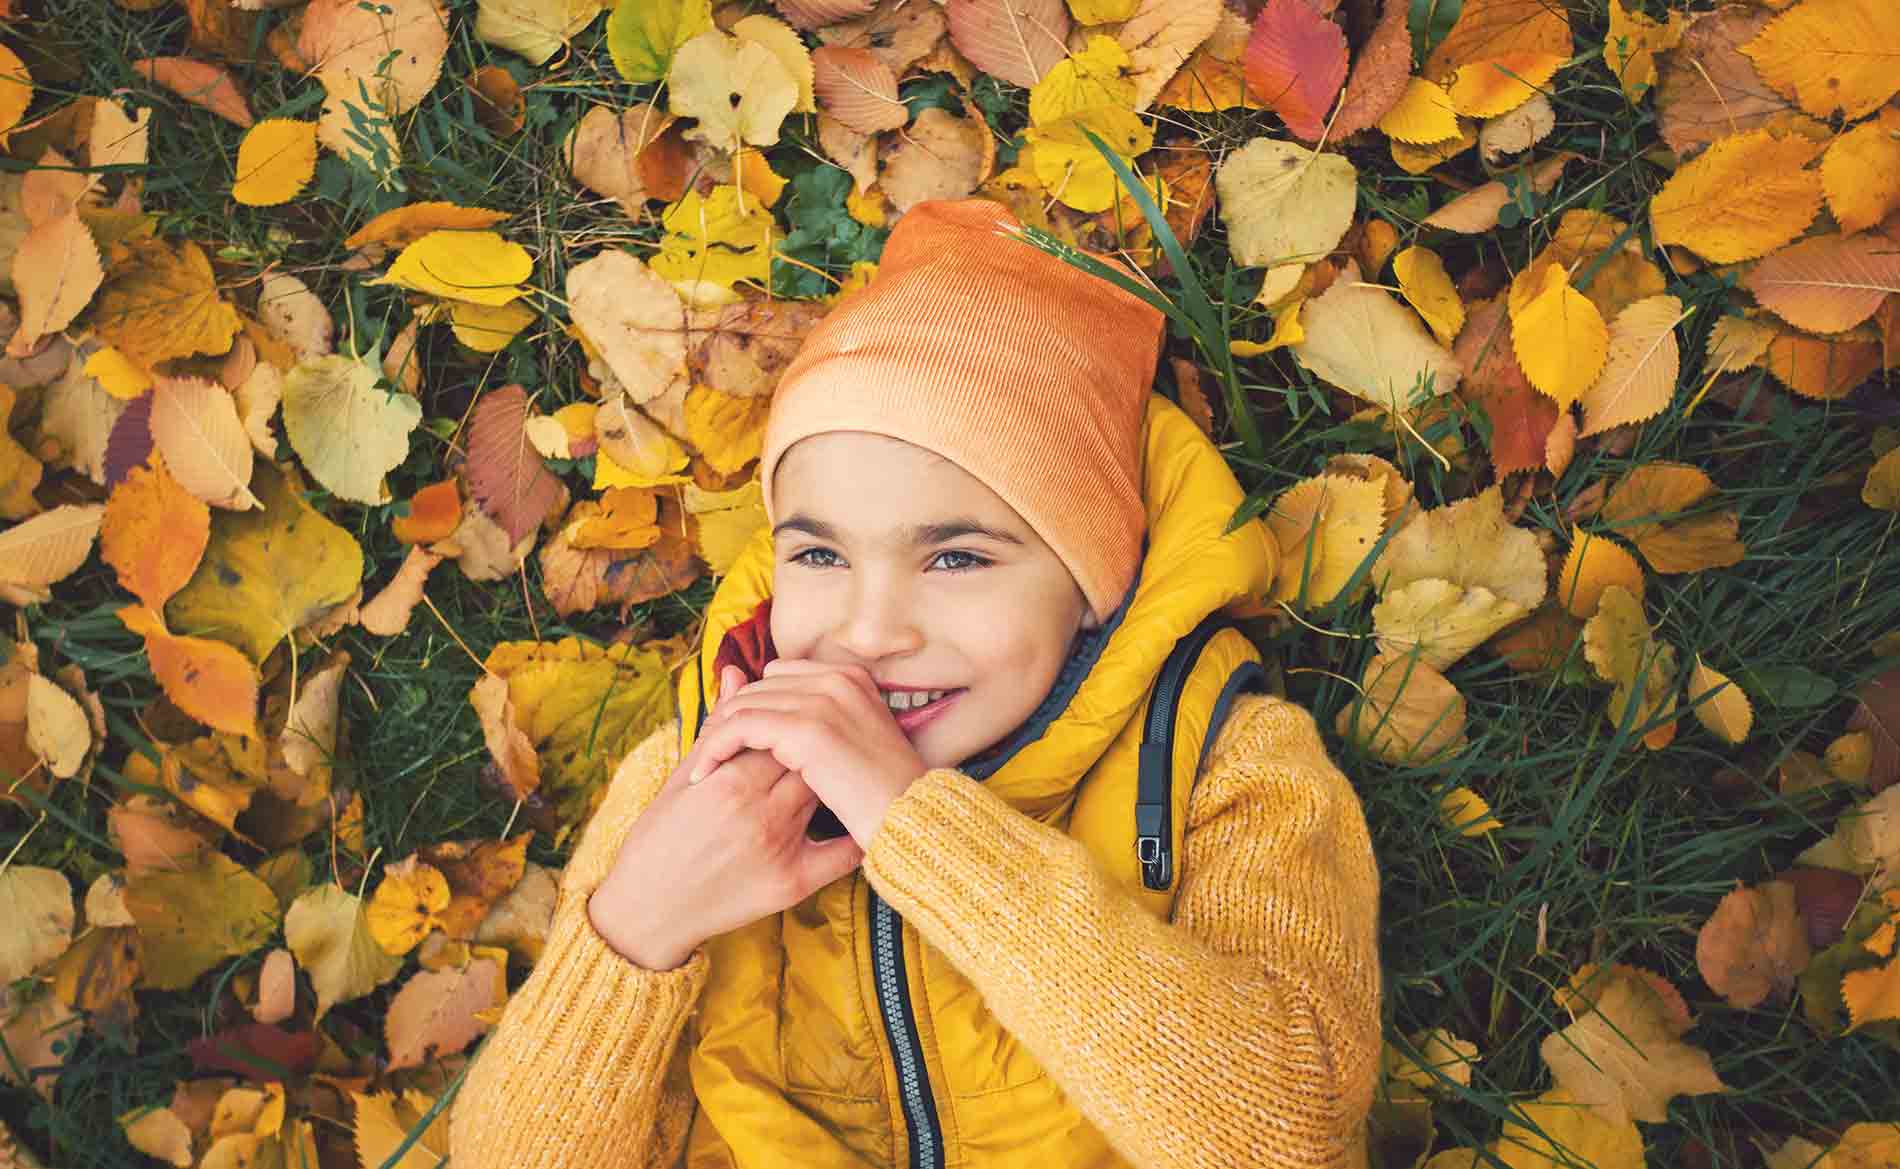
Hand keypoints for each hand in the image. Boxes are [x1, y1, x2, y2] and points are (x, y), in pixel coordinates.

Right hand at [588, 664, 864, 969]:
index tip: (792, 722)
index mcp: (731, 779)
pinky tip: (856, 816)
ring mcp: (780, 847)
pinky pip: (841, 854)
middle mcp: (761, 810)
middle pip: (810, 759)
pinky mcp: (792, 883)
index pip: (782, 731)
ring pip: (826, 794)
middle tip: (821, 741)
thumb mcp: (682, 776)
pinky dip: (856, 833)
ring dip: (831, 778)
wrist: (647, 908)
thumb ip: (717, 725)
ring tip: (832, 769)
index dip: (790, 723)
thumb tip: (737, 673)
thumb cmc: (659, 837)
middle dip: (815, 745)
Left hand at [686, 659, 928, 848]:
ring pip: (744, 704)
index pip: (778, 676)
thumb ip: (818, 719)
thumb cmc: (882, 793)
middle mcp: (836, 680)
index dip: (751, 705)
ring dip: (717, 733)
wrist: (910, 821)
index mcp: (850, 678)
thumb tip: (783, 711)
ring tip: (703, 765)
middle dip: (729, 718)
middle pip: (758, 687)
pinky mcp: (806, 729)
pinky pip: (739, 726)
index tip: (732, 739)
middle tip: (708, 754)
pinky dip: (715, 746)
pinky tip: (704, 772)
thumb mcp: (853, 745)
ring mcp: (823, 701)